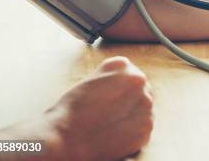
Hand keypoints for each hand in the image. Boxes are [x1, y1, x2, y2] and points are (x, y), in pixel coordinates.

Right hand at [0, 57, 153, 160]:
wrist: (63, 142)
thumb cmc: (69, 111)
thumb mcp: (90, 79)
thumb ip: (113, 70)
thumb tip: (124, 67)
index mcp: (128, 71)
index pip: (131, 73)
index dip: (117, 86)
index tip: (106, 96)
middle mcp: (142, 88)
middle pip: (140, 91)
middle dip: (126, 99)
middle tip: (103, 110)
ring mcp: (145, 111)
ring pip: (142, 108)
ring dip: (130, 113)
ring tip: (104, 121)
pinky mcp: (143, 133)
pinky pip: (142, 126)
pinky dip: (131, 129)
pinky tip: (111, 132)